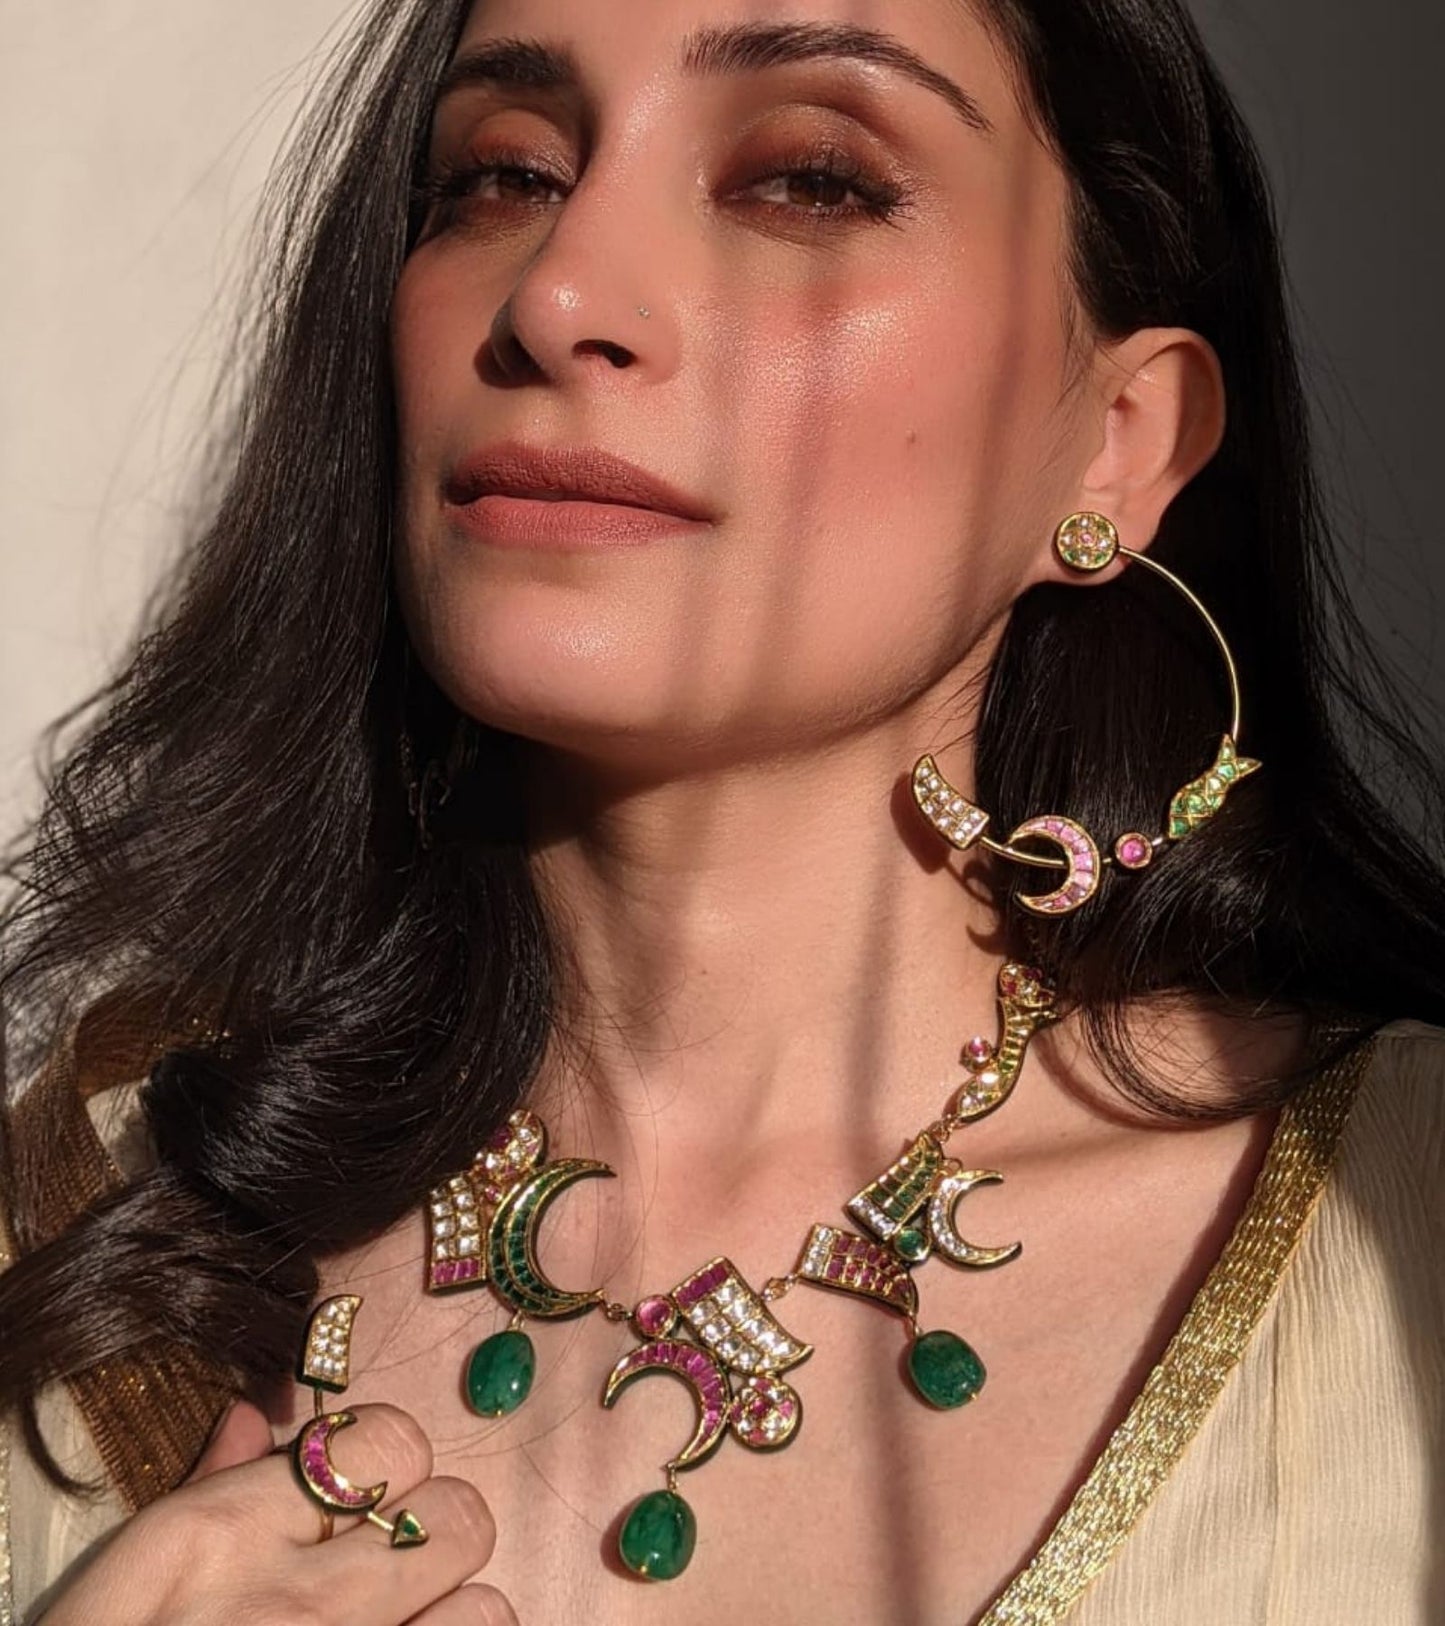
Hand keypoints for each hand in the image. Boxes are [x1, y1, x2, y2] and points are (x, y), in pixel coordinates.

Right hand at [38, 1400, 513, 1624]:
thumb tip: (256, 1419)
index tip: (357, 1500)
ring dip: (447, 1621)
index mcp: (225, 1539)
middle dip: (430, 1538)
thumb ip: (203, 1490)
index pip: (392, 1441)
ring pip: (485, 1611)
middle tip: (383, 1573)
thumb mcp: (122, 1586)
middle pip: (459, 1517)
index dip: (385, 1466)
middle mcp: (304, 1606)